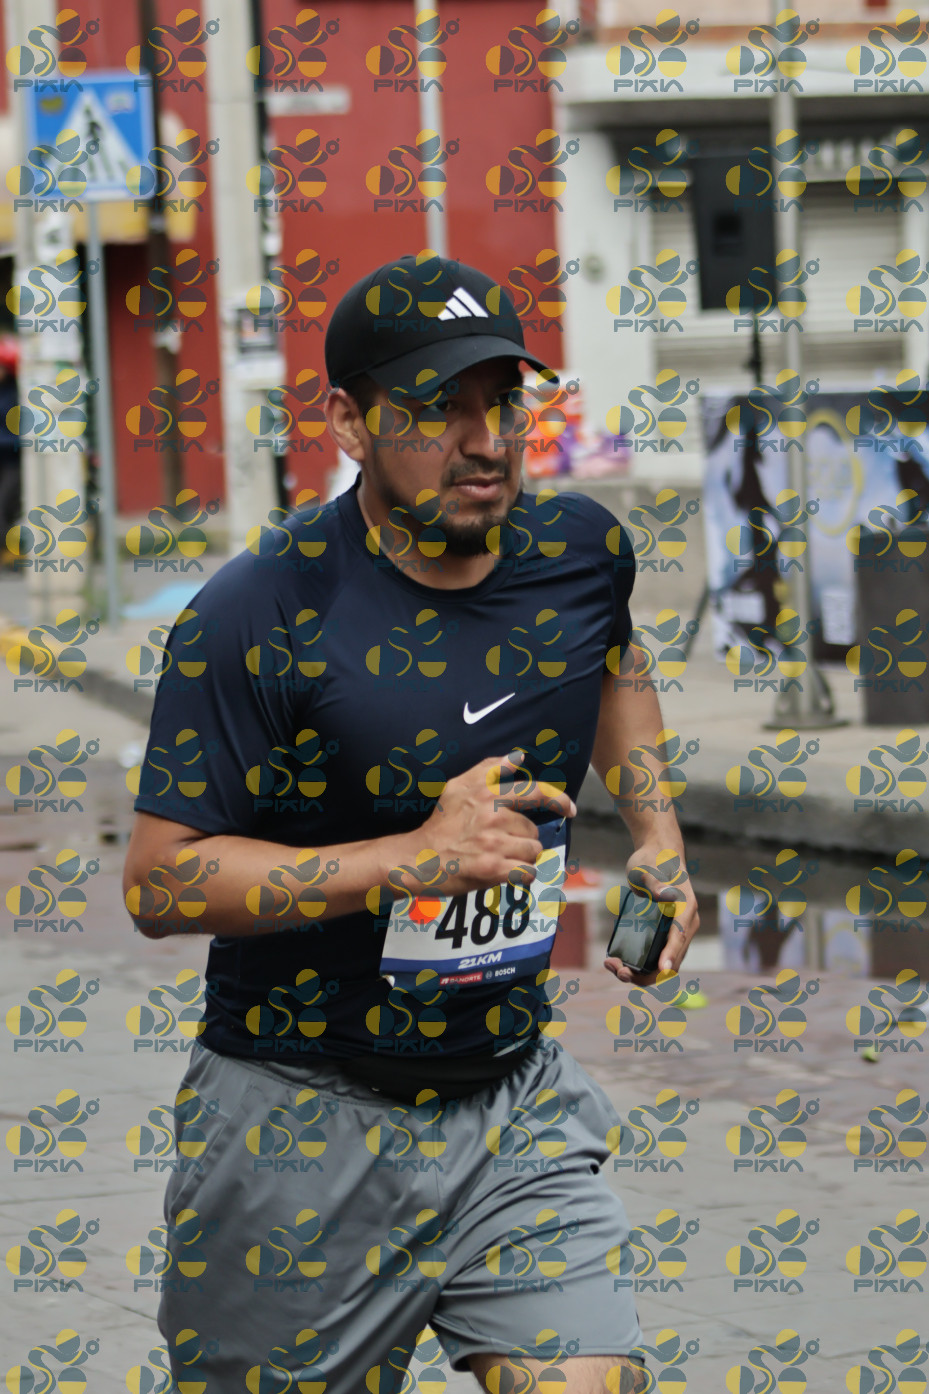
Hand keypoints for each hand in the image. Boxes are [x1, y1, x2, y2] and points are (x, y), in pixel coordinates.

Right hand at [392, 753, 575, 900]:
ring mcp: (493, 843)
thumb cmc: (440, 823)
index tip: (570, 809)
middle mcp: (493, 815)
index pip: (535, 792)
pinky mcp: (493, 869)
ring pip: (532, 851)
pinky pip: (526, 872)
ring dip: (521, 857)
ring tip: (498, 857)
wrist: (417, 857)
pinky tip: (505, 873)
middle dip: (522, 838)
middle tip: (498, 843)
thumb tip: (519, 756)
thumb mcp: (458, 786)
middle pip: (532, 830)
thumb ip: (489, 769)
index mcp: (488, 794)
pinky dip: (520, 876)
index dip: (559, 800)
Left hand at [605, 845, 698, 985]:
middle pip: (671, 961)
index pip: (680, 937)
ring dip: (639, 973)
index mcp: (686, 910)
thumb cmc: (654, 862)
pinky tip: (617, 961)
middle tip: (619, 970)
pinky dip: (638, 966)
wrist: (656, 858)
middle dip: (647, 973)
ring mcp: (675, 933)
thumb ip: (655, 882)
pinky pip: (655, 959)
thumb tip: (665, 895)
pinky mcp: (664, 936)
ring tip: (612, 966)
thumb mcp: (649, 870)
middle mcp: (685, 926)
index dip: (670, 955)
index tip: (661, 970)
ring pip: (662, 966)